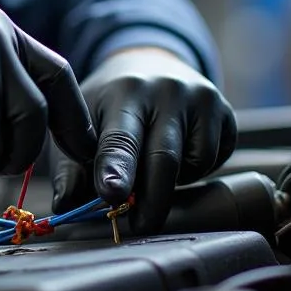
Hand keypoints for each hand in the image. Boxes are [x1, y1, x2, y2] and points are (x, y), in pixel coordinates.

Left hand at [50, 48, 236, 232]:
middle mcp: (167, 90)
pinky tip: (177, 153)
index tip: (111, 194)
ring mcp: (201, 99)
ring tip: (151, 163)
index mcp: (125, 91)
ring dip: (171, 182)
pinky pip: (213, 160)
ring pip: (193, 164)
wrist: (153, 64)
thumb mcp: (84, 122)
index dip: (116, 168)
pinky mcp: (226, 112)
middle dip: (150, 200)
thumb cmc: (111, 104)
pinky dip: (194, 170)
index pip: (120, 136)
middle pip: (163, 158)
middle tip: (137, 227)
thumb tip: (64, 205)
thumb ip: (71, 166)